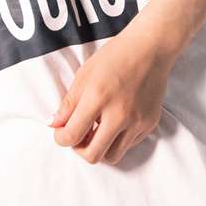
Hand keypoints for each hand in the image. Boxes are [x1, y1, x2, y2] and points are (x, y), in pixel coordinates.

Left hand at [48, 29, 173, 165]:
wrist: (151, 49)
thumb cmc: (115, 57)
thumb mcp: (84, 75)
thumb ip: (69, 104)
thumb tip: (55, 125)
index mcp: (97, 98)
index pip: (72, 136)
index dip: (61, 139)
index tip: (61, 132)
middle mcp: (119, 114)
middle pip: (92, 155)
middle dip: (80, 149)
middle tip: (79, 135)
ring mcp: (137, 122)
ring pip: (113, 156)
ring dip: (100, 148)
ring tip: (97, 130)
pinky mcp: (149, 125)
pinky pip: (129, 145)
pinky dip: (118, 139)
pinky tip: (115, 122)